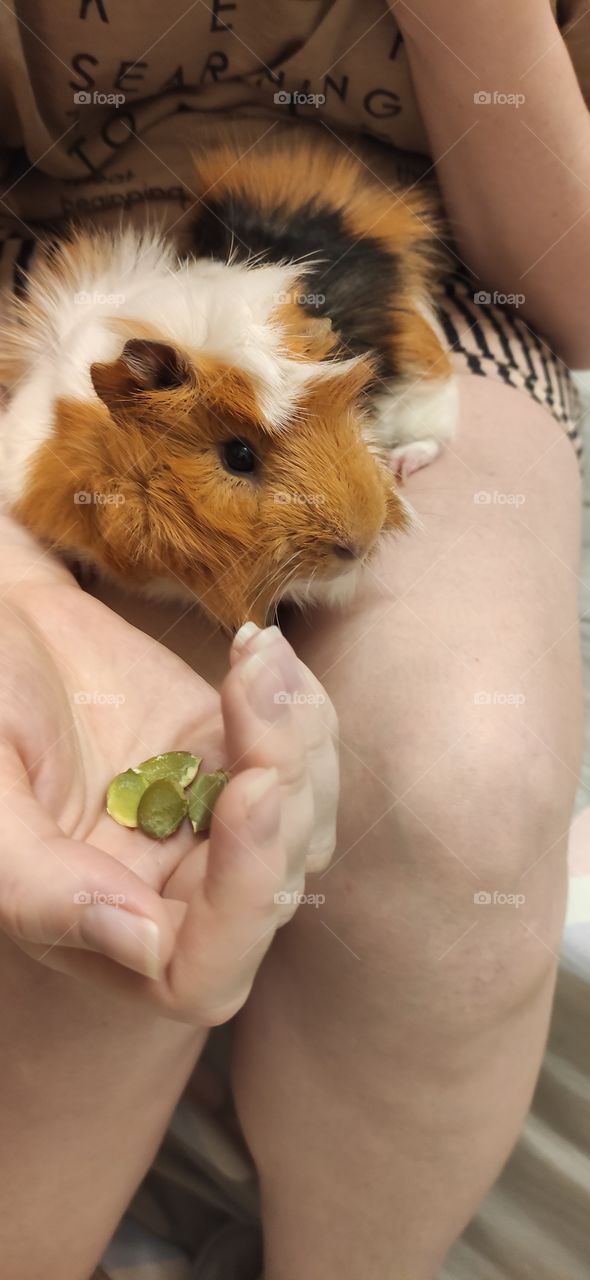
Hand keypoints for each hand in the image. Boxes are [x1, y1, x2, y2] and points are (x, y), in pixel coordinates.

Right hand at [0, 520, 337, 1023]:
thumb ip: (41, 888)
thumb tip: (145, 948)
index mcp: (98, 930)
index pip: (203, 975)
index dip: (242, 905)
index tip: (251, 790)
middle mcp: (164, 889)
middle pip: (273, 888)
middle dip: (283, 791)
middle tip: (250, 693)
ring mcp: (207, 819)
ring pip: (304, 819)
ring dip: (299, 739)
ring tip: (252, 658)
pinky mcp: (232, 752)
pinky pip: (305, 753)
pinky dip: (300, 704)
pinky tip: (256, 650)